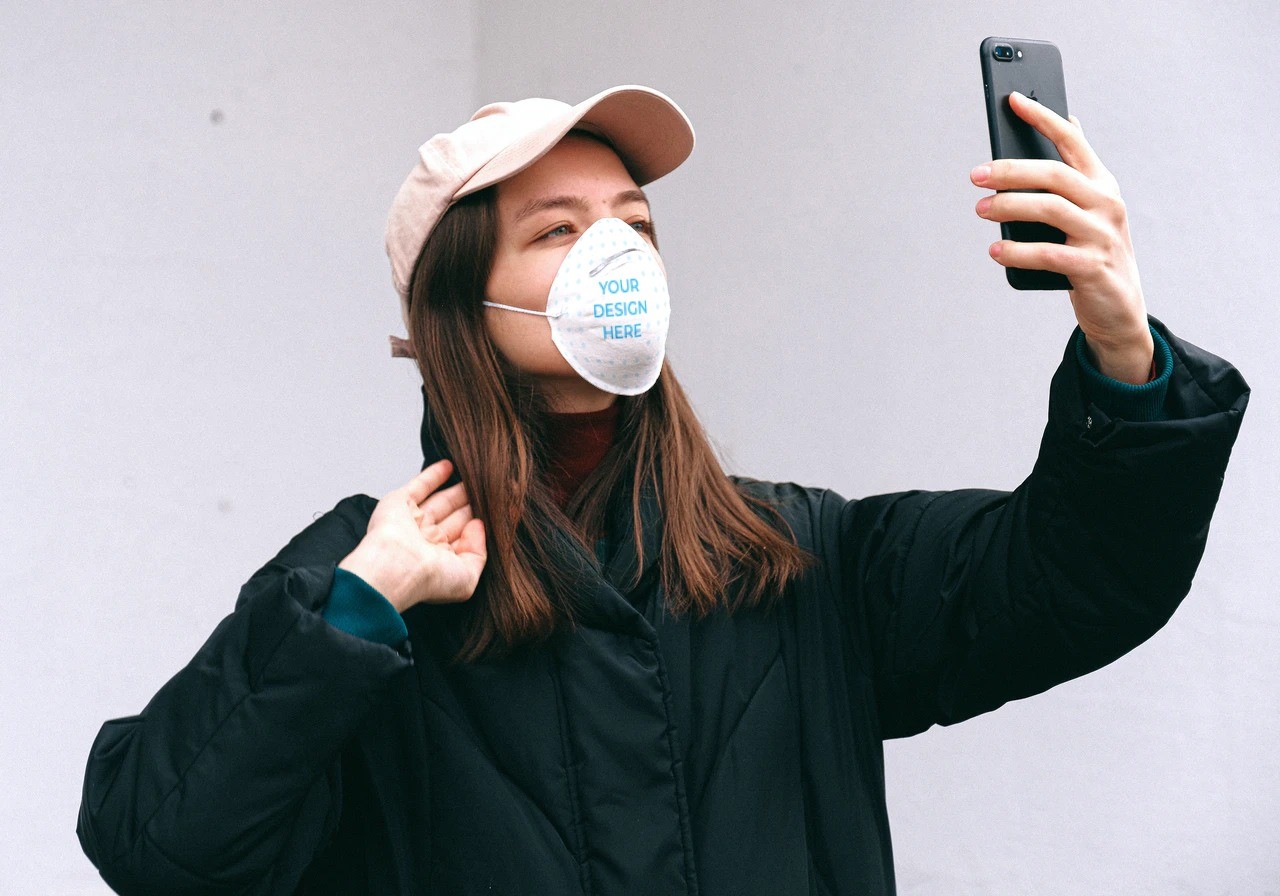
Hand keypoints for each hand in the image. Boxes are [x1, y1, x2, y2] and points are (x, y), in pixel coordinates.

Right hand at [338, 459, 486, 611]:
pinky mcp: (399, 503)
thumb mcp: (467, 578)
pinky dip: (434, 475)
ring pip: (440, 501)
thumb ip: (478, 553)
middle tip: (492, 490)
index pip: (464, 538)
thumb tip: (478, 527)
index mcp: (439, 560)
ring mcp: (412, 521)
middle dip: (472, 505)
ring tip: (478, 477)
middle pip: (454, 517)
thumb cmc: (428, 578)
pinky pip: (420, 485)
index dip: (480, 526)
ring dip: (457, 489)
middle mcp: (425, 541)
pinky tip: (450, 465)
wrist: (395, 567)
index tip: (501, 512)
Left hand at [971, 90, 1153, 383]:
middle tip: (975, 175)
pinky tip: (995, 251)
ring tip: (980, 210)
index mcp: (1101, 183)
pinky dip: (1018, 251)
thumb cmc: (1090, 251)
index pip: (1072, 141)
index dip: (1043, 118)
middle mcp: (1106, 203)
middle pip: (1054, 174)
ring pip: (1050, 209)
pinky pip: (1049, 253)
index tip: (1013, 100)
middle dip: (1011, 170)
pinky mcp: (1092, 268)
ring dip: (1009, 207)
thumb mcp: (1086, 210)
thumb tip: (1065, 122)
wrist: (1119, 308)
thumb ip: (1071, 175)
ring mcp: (1101, 235)